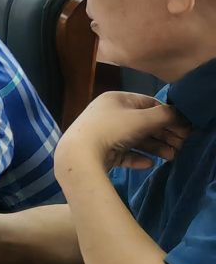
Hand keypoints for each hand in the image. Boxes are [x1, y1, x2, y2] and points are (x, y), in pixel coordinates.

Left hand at [56, 90, 190, 173]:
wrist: (80, 155)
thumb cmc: (112, 129)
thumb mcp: (142, 119)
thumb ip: (165, 116)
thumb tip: (181, 115)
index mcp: (116, 99)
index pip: (148, 103)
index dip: (167, 115)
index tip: (184, 128)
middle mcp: (109, 113)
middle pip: (143, 123)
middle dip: (164, 134)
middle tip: (182, 146)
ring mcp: (104, 133)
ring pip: (135, 139)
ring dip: (155, 148)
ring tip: (171, 157)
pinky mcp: (101, 152)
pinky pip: (124, 154)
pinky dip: (137, 158)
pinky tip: (148, 164)